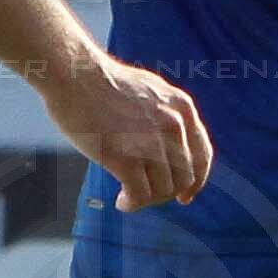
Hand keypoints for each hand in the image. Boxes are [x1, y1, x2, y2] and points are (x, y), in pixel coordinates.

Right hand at [50, 52, 209, 209]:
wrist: (75, 73)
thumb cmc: (101, 81)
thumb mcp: (149, 90)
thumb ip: (164, 114)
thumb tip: (167, 143)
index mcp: (182, 108)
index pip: (202, 155)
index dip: (197, 180)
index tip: (184, 196)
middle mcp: (174, 126)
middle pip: (184, 177)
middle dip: (166, 192)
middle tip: (146, 195)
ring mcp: (151, 143)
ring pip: (163, 189)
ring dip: (147, 200)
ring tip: (129, 199)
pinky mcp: (125, 158)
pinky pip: (140, 195)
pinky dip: (133, 204)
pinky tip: (122, 202)